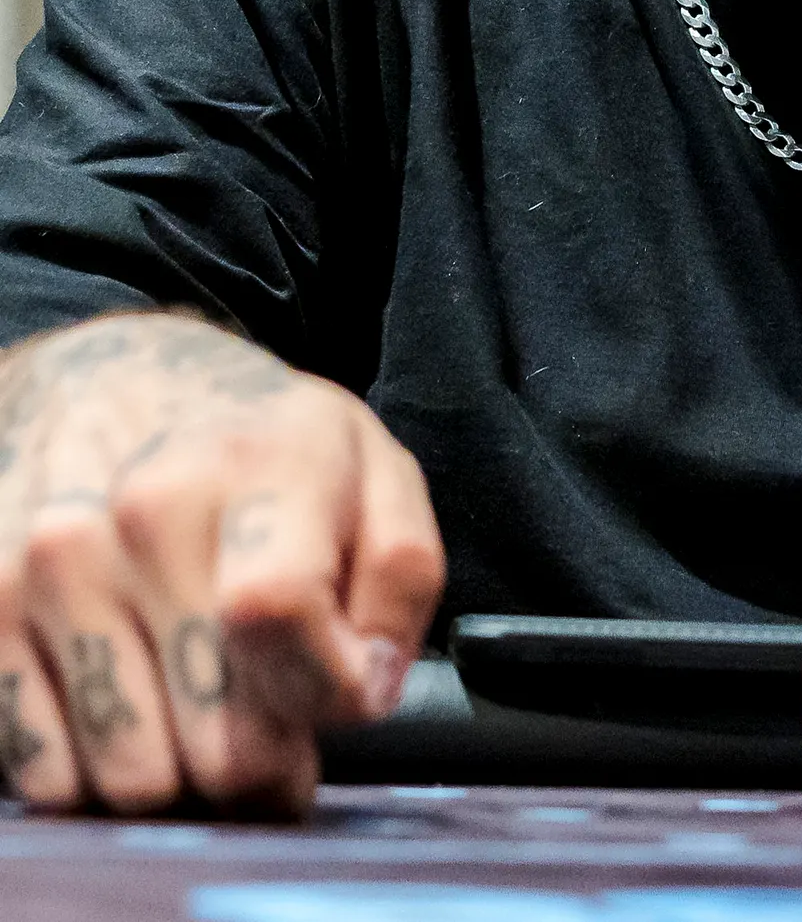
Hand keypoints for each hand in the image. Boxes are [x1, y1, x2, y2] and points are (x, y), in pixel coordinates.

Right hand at [0, 311, 444, 811]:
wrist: (114, 378)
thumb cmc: (259, 443)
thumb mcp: (373, 469)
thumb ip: (400, 577)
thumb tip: (368, 684)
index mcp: (262, 464)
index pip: (279, 616)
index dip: (323, 690)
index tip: (332, 692)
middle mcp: (148, 510)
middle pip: (219, 742)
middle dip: (260, 755)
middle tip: (264, 706)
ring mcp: (55, 562)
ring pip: (134, 778)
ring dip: (176, 768)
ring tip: (195, 699)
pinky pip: (46, 772)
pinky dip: (93, 765)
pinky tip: (128, 696)